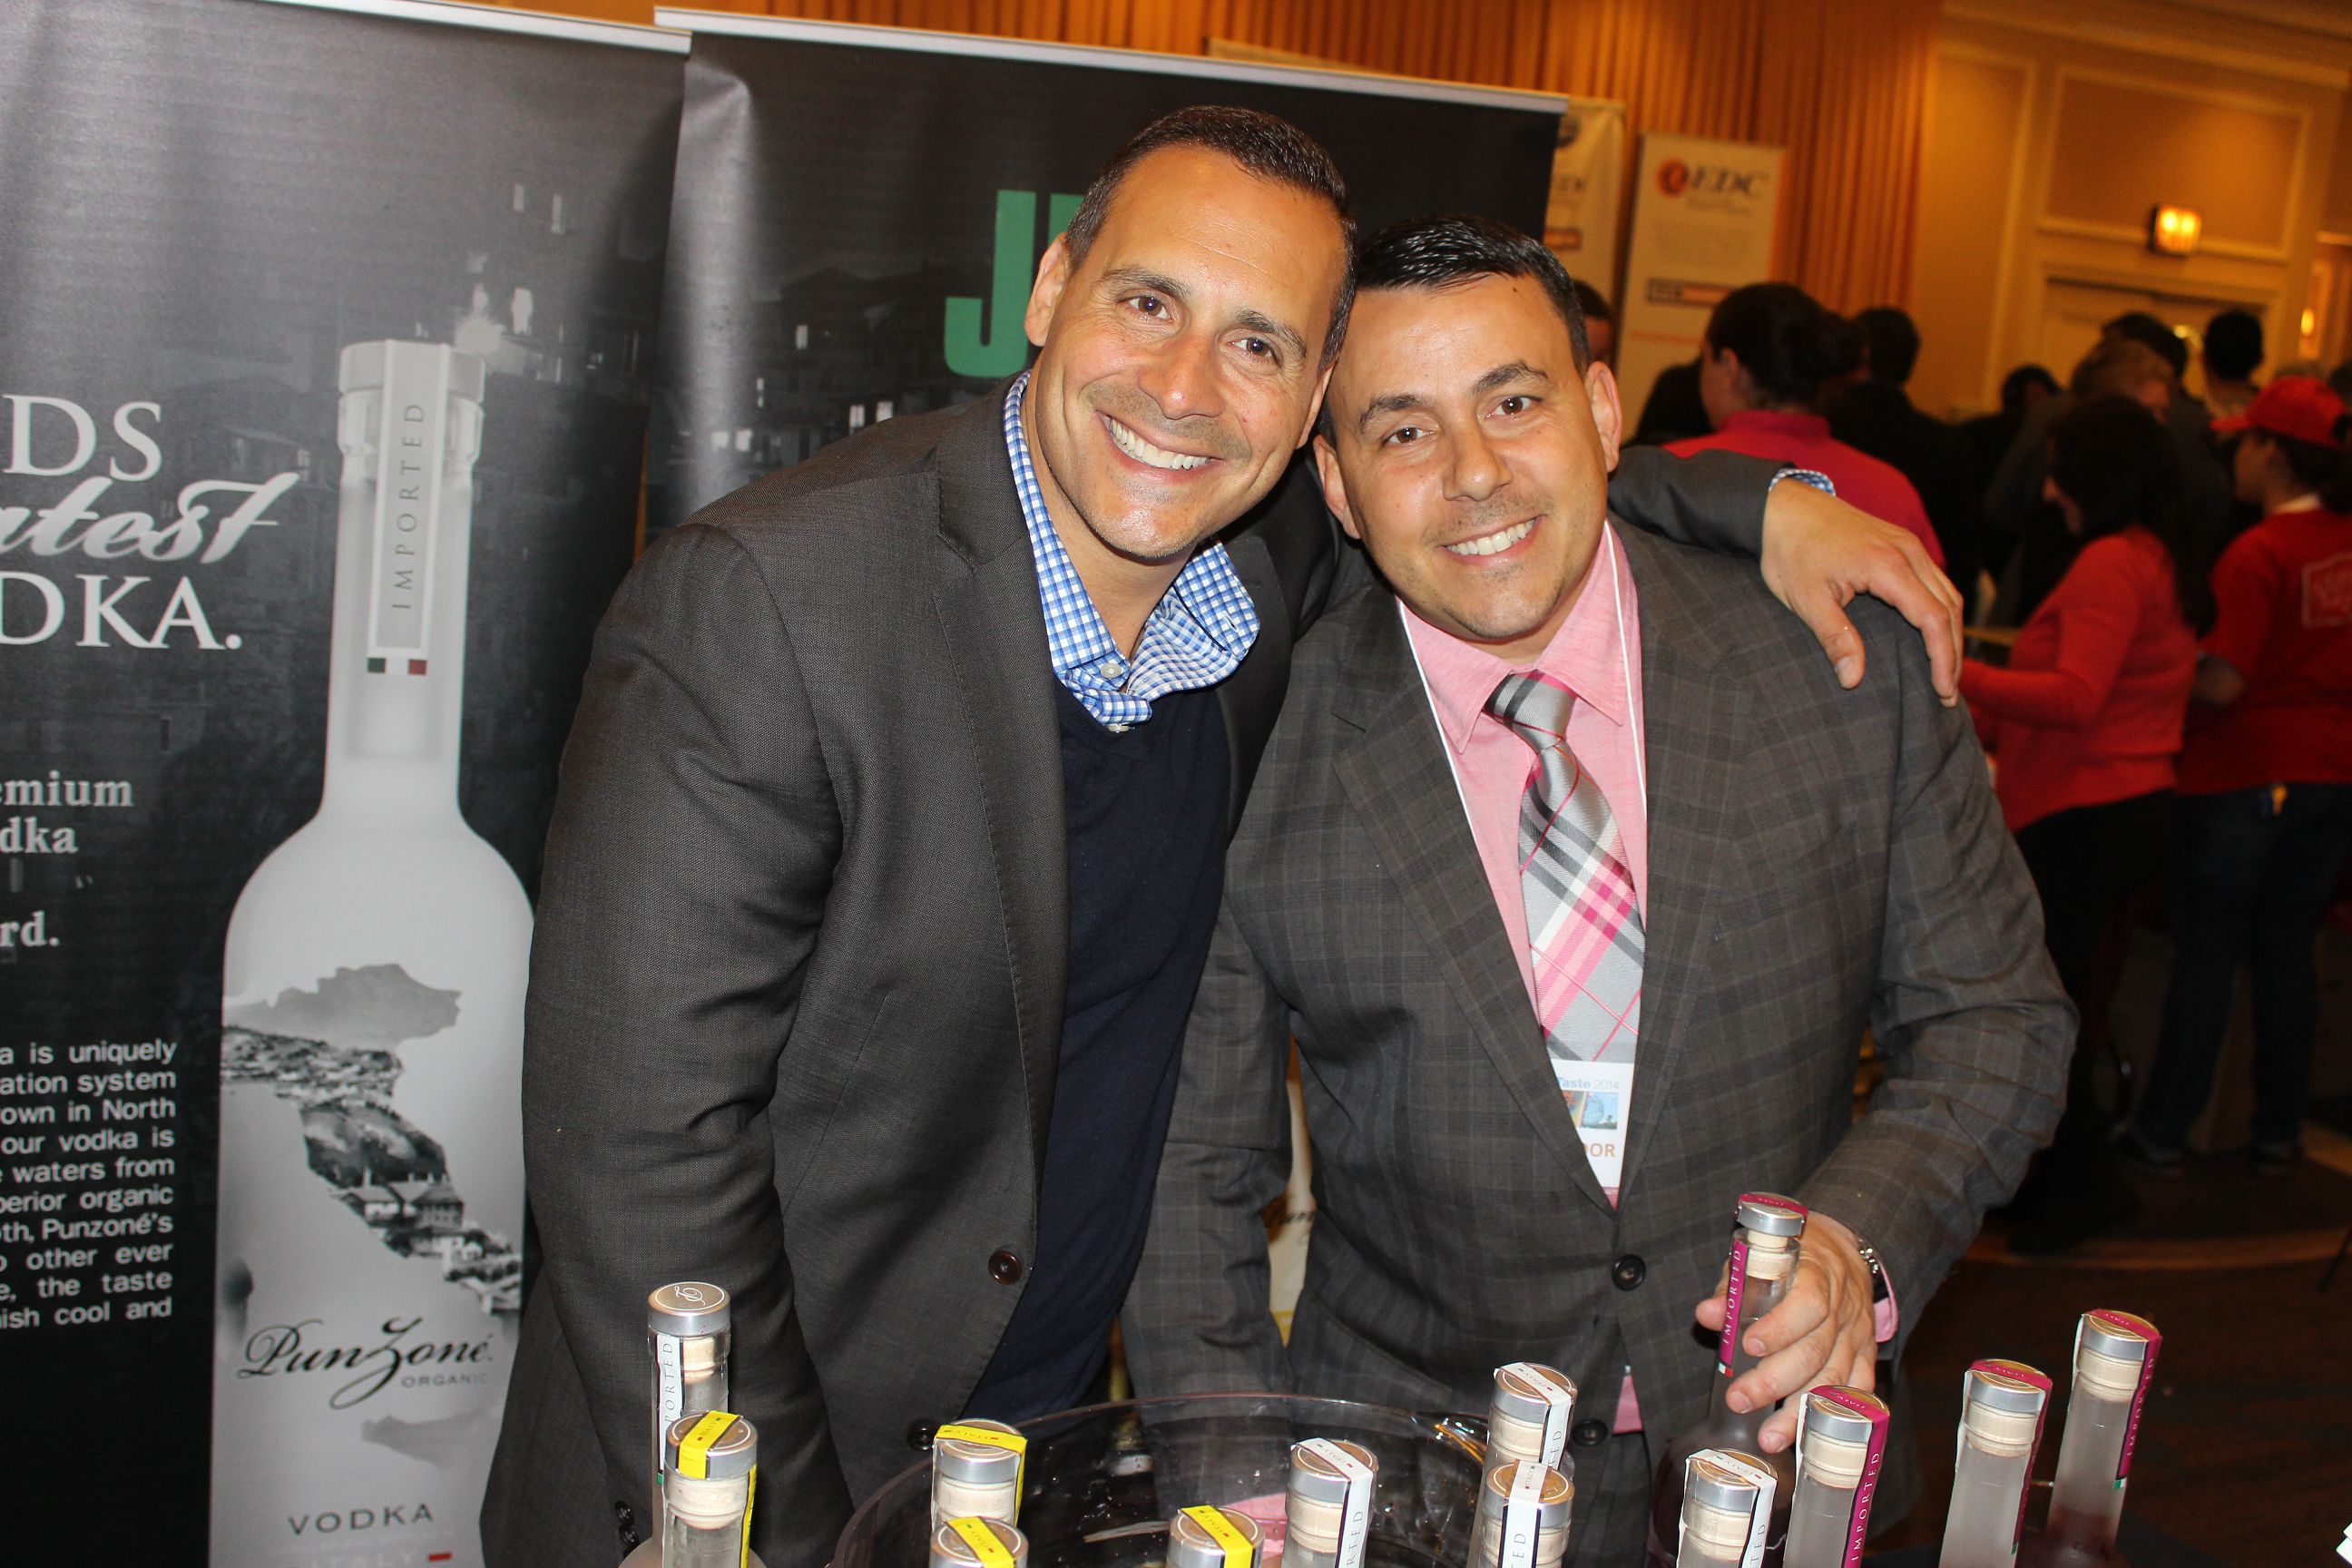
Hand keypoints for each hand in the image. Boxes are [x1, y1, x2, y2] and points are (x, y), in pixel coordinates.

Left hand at [1692, 1208, 1877, 1452]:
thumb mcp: (1761, 1254)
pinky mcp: (1865, 1354)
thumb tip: (1708, 1315)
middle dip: (1775, 1381)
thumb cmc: (1792, 1253)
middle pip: (1815, 1351)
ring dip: (1800, 1412)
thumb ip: (1734, 1286)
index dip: (1781, 1327)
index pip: (1808, 1304)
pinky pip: (1858, 1390)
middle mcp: (1844, 1309)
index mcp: (1819, 1276)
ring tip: (1770, 1437)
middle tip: (1739, 1400)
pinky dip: (1837, 1414)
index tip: (1749, 1345)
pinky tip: (1813, 1436)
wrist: (1843, 1249)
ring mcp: (1857, 1335)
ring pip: (1834, 1379)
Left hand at [1760, 480, 1963, 705]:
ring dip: (1950, 632)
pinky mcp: (1901, 543)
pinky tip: (1932, 634)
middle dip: (1952, 653)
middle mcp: (1907, 552)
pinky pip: (1934, 581)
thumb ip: (1834, 638)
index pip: (1932, 619)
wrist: (1782, 506)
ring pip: (1946, 593)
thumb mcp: (1806, 599)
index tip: (1941, 692)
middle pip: (1948, 608)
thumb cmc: (1790, 551)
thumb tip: (1853, 679)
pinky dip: (1940, 611)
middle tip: (1947, 694)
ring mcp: (1907, 544)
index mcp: (1888, 566)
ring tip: (1946, 671)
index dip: (1942, 658)